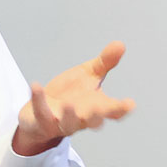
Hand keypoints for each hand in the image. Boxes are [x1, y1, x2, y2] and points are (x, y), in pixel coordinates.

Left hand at [13, 41, 134, 155]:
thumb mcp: (88, 76)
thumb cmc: (70, 95)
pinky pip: (40, 111)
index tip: (130, 104)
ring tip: (69, 104)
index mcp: (96, 107)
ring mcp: (62, 122)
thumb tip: (120, 44)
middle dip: (98, 115)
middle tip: (102, 110)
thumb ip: (104, 63)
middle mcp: (81, 117)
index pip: (112, 111)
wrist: (40, 115)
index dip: (121, 108)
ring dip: (69, 114)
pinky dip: (38, 99)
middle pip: (93, 119)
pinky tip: (36, 86)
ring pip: (69, 122)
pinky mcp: (42, 121)